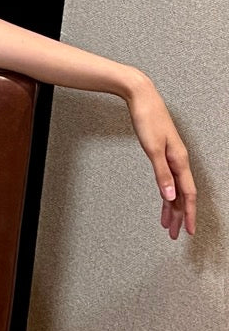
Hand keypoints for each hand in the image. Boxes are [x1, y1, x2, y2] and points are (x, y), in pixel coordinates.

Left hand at [125, 73, 196, 239]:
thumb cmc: (148, 118)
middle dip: (178, 216)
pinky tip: (164, 199)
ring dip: (171, 207)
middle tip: (174, 234)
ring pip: (174, 188)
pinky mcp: (162, 152)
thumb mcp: (152, 148)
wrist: (141, 96)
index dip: (188, 214)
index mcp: (179, 160)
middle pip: (182, 195)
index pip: (188, 194)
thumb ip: (161, 174)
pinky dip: (165, 192)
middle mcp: (178, 160)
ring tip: (166, 224)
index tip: (188, 231)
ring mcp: (171, 157)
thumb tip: (170, 196)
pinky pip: (168, 179)